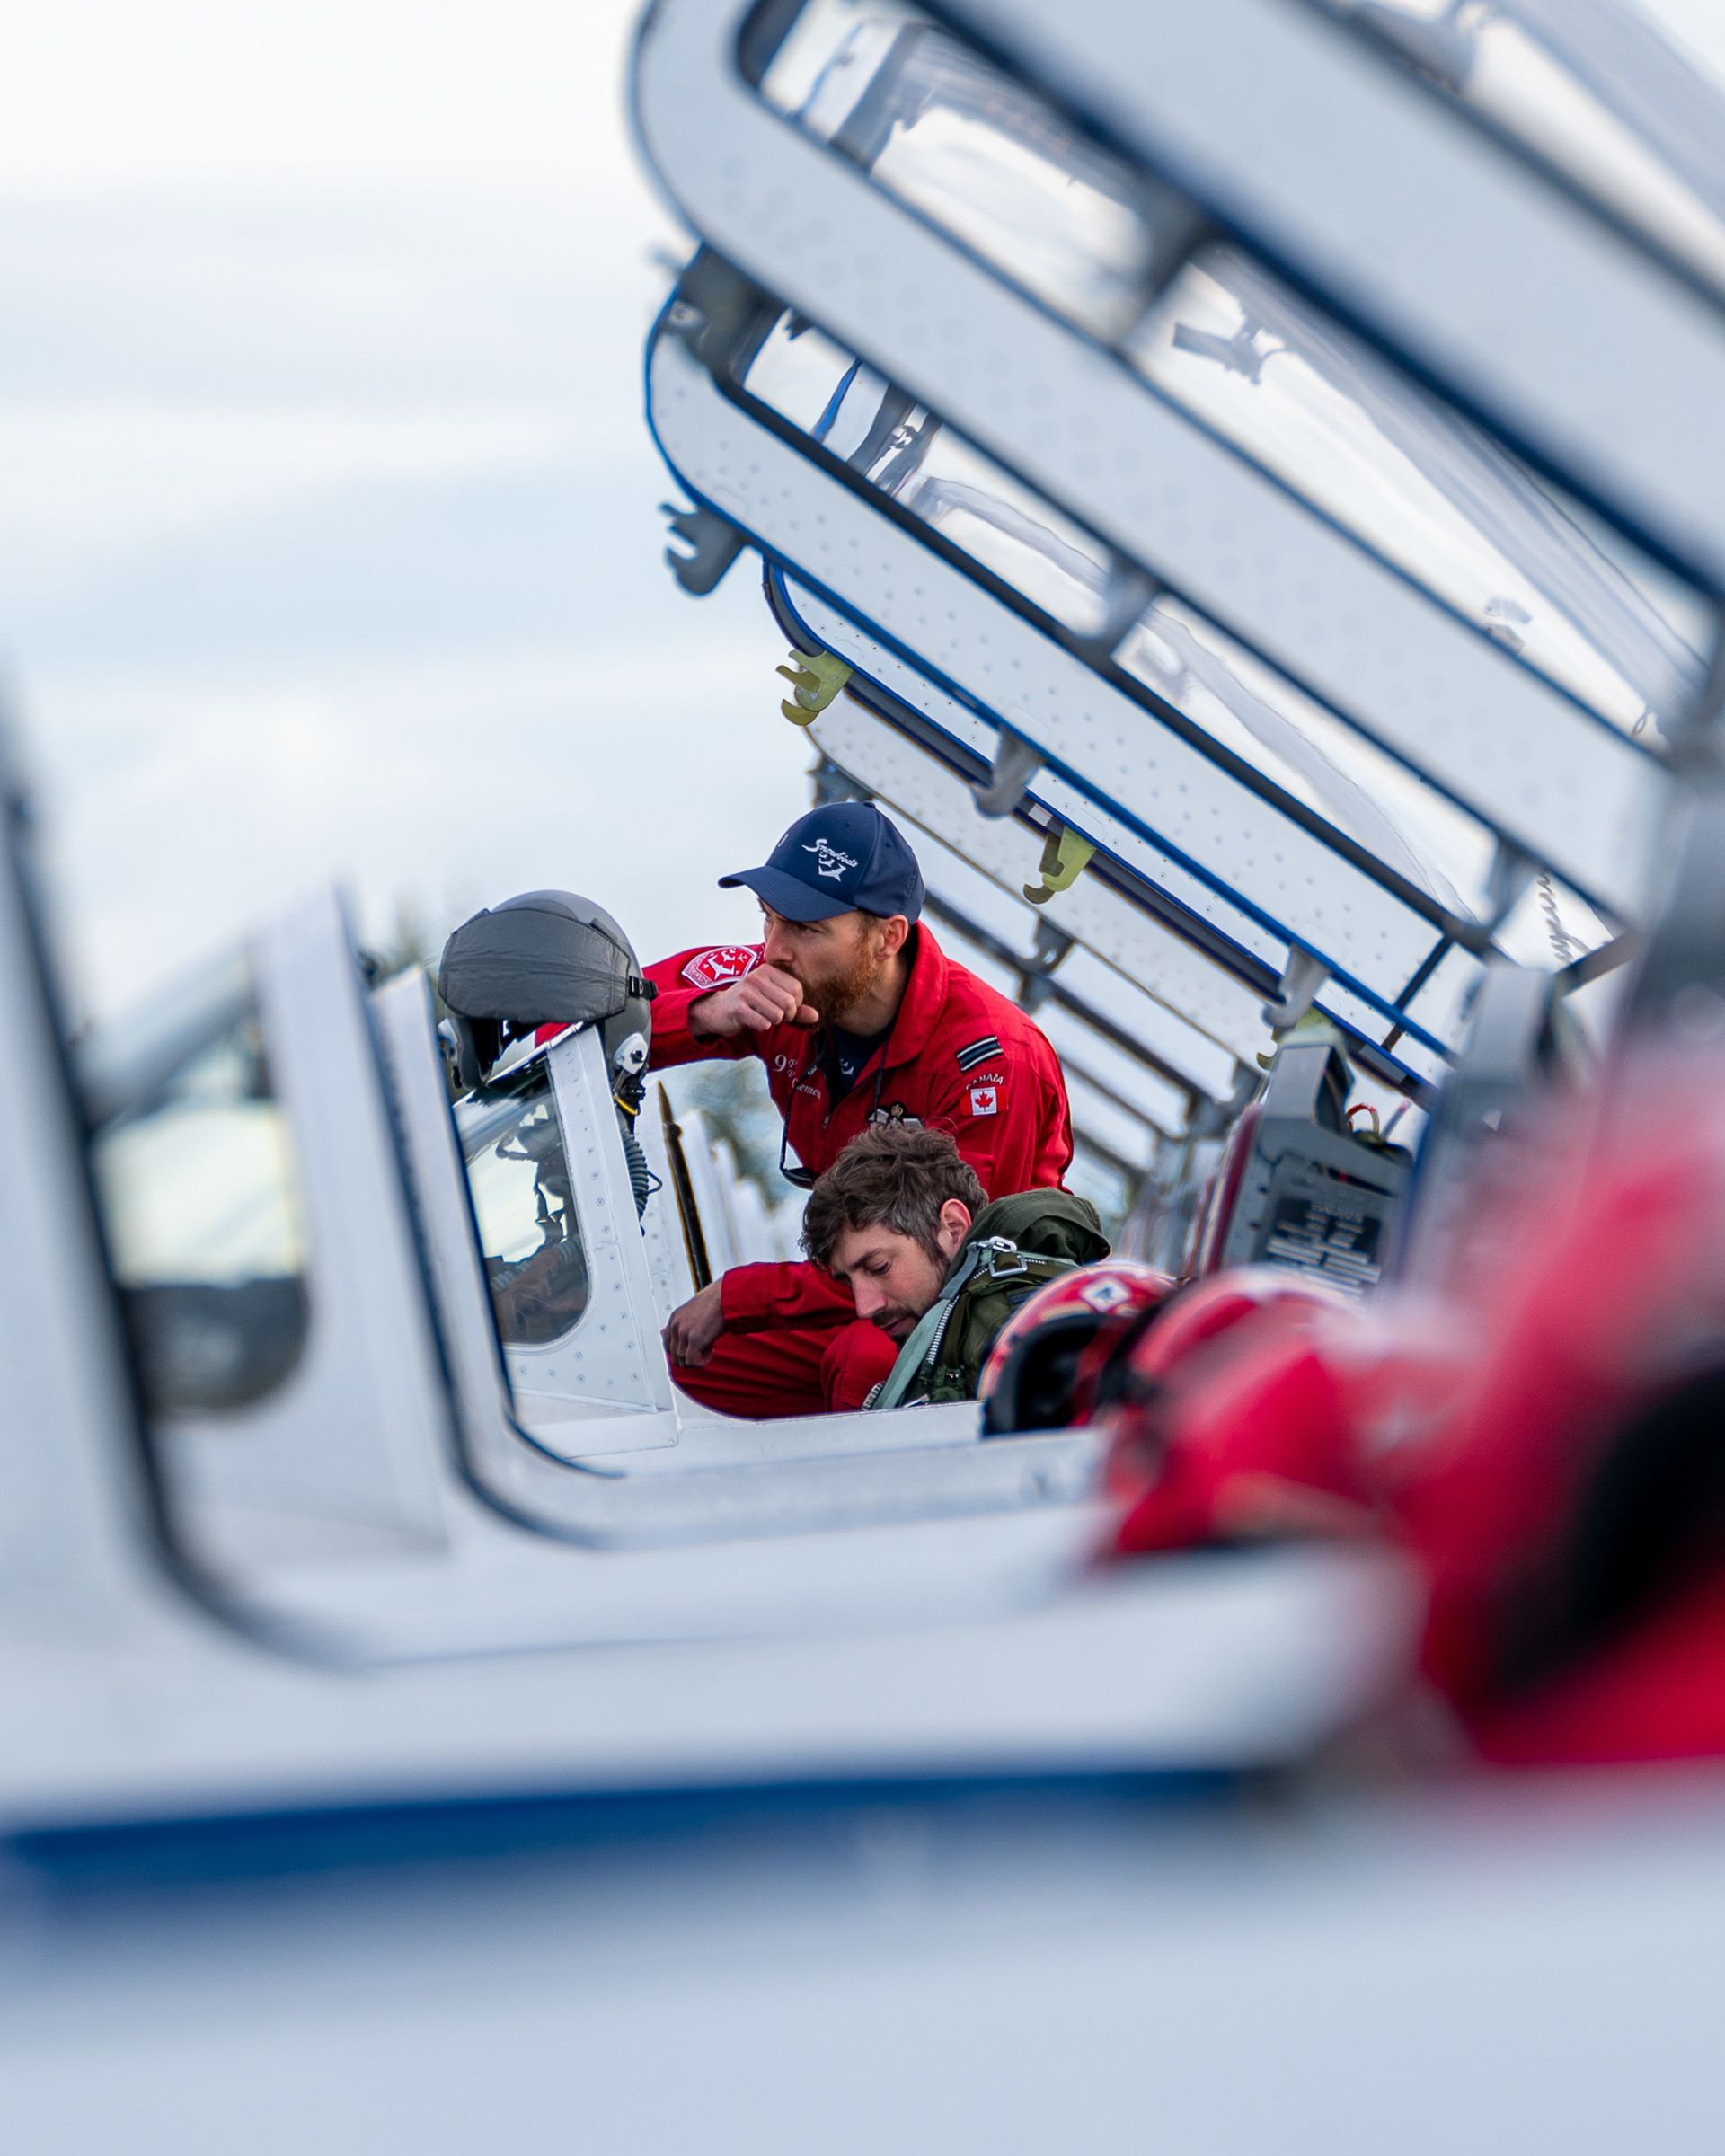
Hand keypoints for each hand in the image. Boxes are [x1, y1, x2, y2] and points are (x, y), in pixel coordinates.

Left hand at [663, 1280, 726, 1367]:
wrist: (727, 1296)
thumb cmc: (717, 1304)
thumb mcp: (696, 1313)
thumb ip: (687, 1325)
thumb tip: (687, 1345)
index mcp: (674, 1318)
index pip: (667, 1345)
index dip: (681, 1352)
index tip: (694, 1350)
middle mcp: (676, 1325)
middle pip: (675, 1357)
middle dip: (690, 1358)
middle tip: (704, 1349)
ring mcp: (684, 1332)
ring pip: (683, 1361)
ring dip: (697, 1360)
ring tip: (710, 1348)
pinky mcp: (695, 1339)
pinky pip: (693, 1362)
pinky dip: (702, 1362)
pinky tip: (712, 1352)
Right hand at [688, 965, 816, 1035]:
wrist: (717, 1011)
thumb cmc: (749, 1005)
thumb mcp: (774, 1003)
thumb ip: (796, 1009)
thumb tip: (816, 1016)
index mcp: (768, 971)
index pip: (797, 989)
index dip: (796, 1004)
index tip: (784, 1008)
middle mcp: (757, 977)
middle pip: (789, 1003)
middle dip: (785, 1016)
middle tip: (773, 1016)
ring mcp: (746, 991)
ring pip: (777, 1015)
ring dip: (771, 1021)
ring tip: (760, 1016)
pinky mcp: (738, 1007)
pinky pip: (763, 1023)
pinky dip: (760, 1026)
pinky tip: (751, 1021)